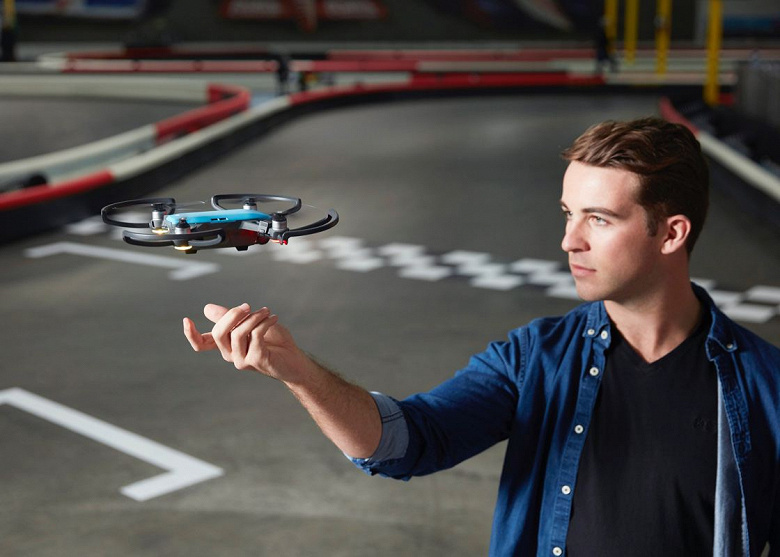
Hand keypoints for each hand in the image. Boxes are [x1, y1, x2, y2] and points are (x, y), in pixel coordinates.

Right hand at [183, 303, 308, 381]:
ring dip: (254, 317)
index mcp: (226, 345)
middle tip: (249, 306)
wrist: (295, 359)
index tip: (186, 319)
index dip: (191, 334)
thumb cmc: (274, 341)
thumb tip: (206, 309)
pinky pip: (255, 336)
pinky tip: (274, 318)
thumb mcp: (251, 323)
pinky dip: (265, 322)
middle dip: (233, 314)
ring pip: (238, 333)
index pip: (201, 344)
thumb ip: (231, 318)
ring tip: (267, 311)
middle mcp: (230, 355)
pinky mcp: (256, 361)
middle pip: (219, 333)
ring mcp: (241, 360)